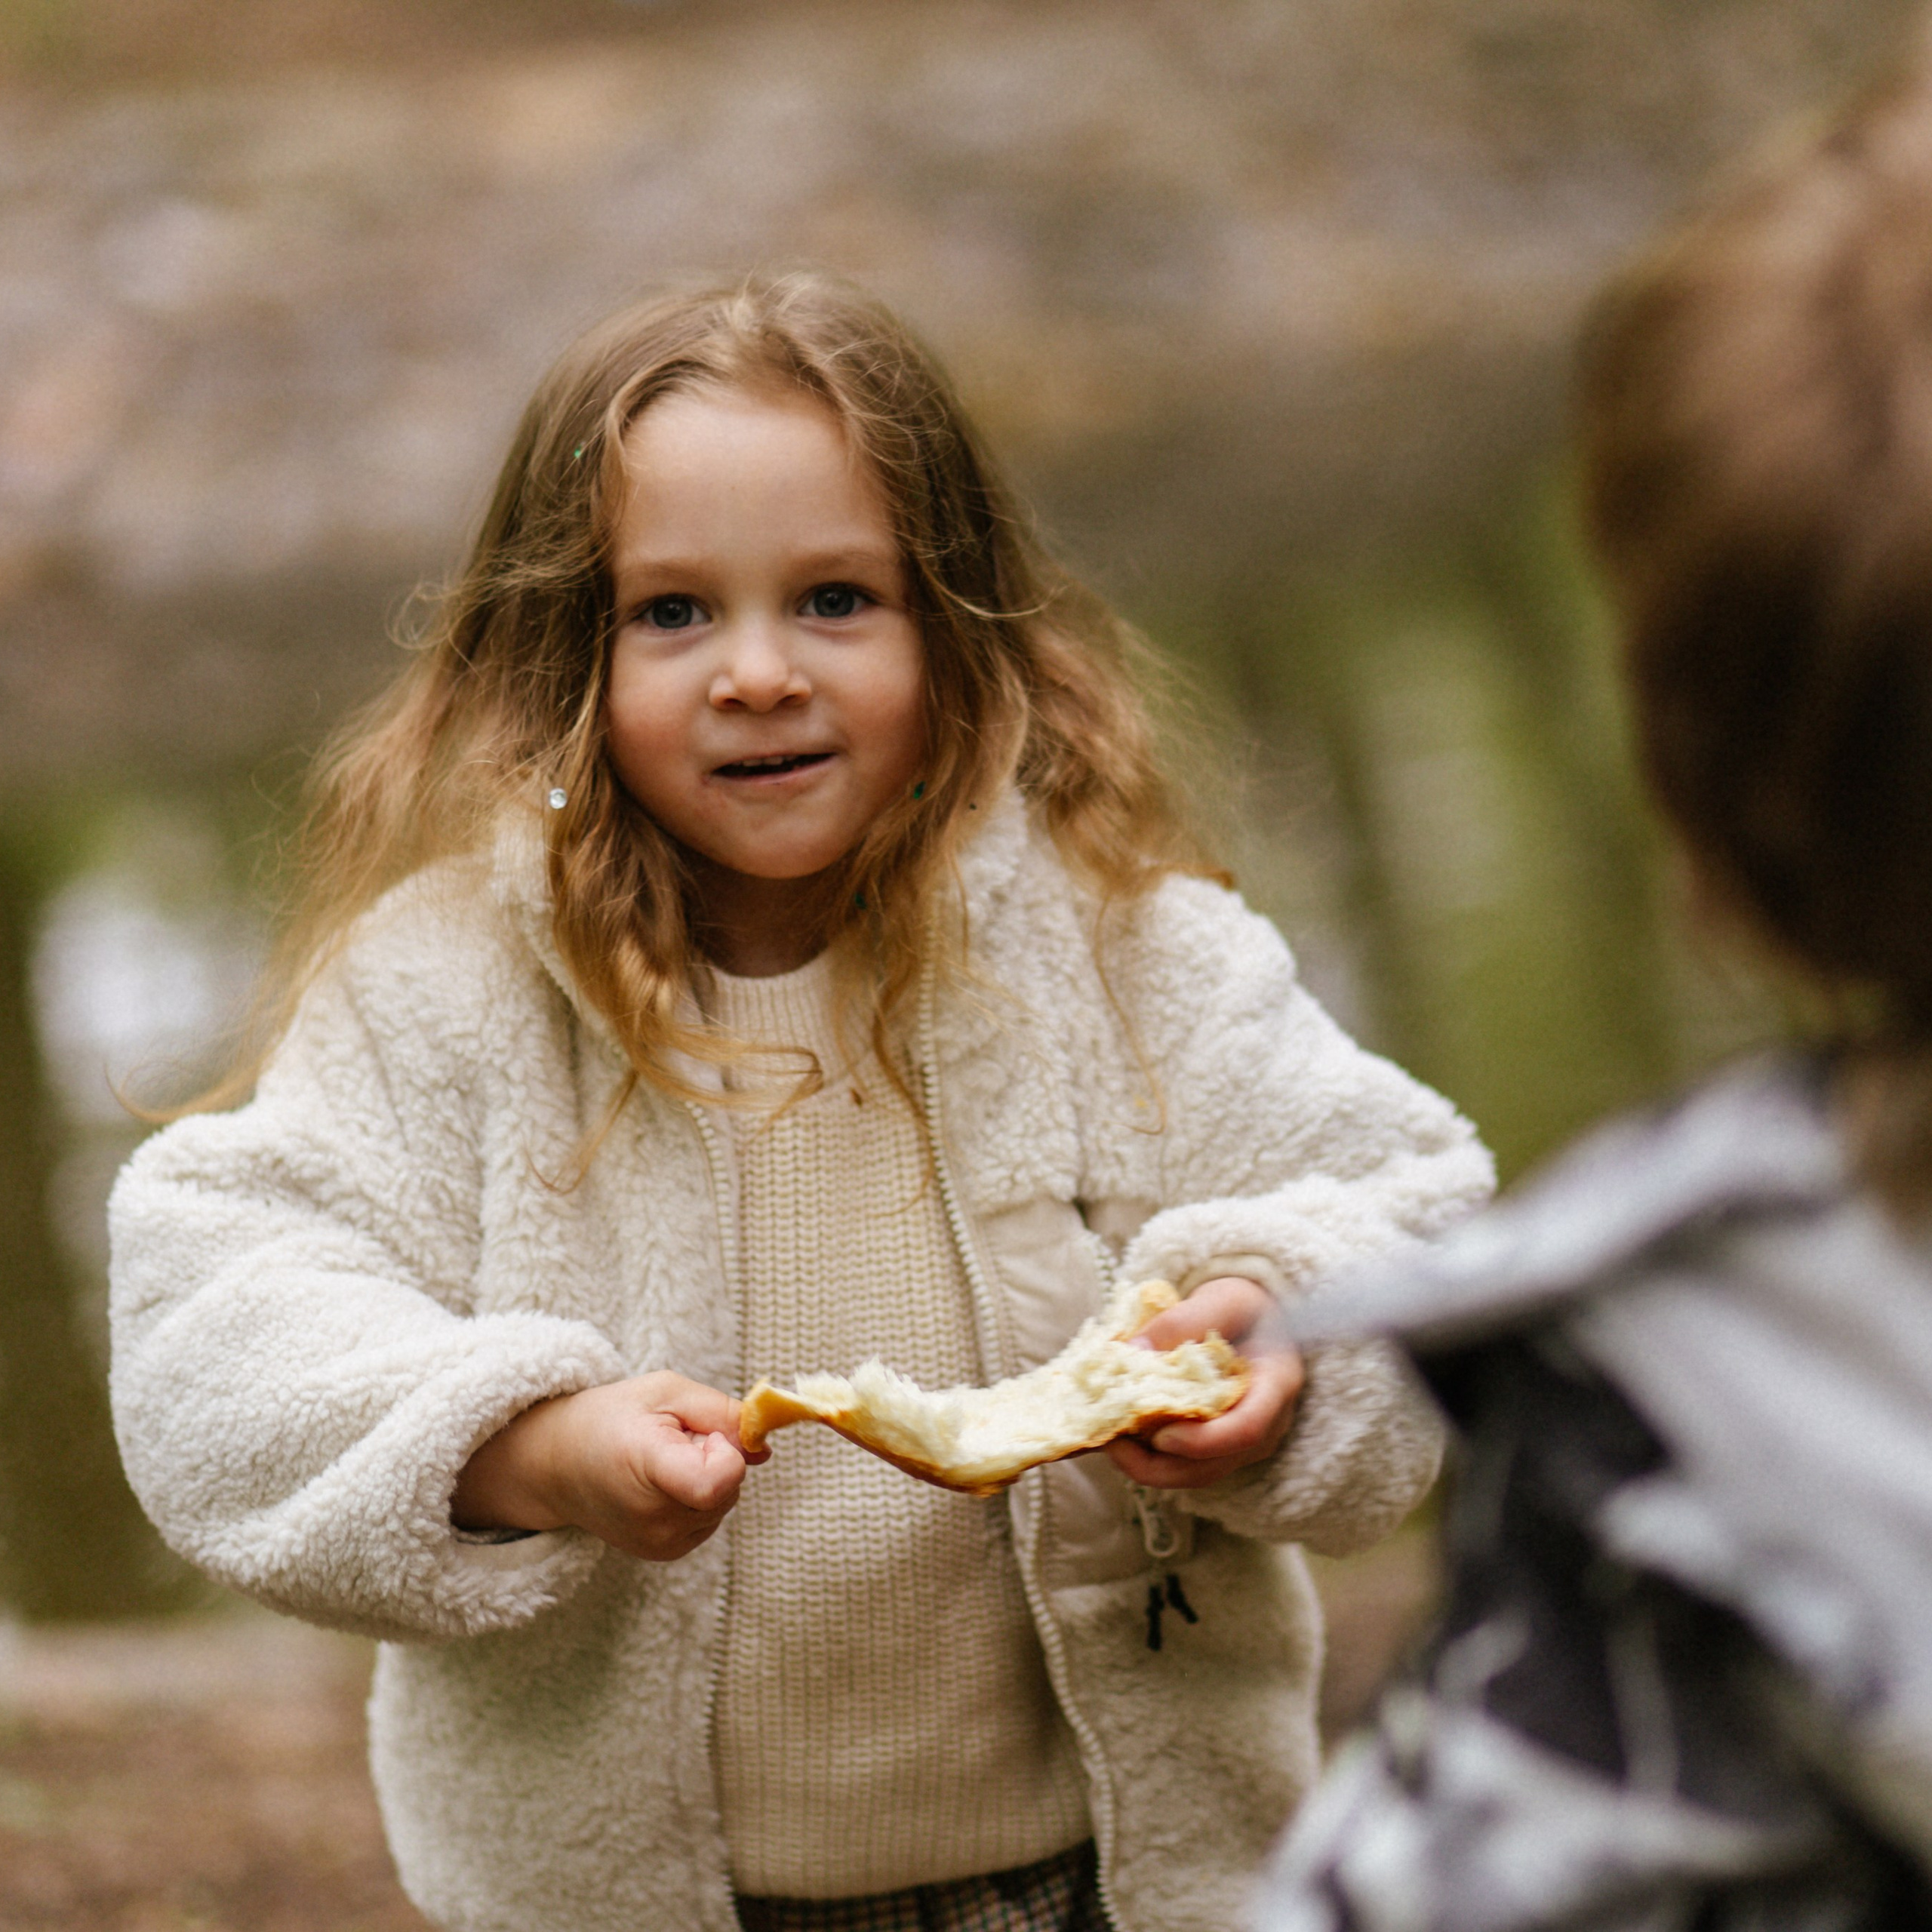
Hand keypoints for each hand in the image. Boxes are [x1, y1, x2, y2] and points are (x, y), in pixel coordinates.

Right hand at [452, 1372, 767, 1561]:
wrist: (559, 1464)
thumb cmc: (614, 1418)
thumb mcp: (667, 1391)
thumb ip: (723, 1413)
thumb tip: (763, 1448)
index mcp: (647, 1466)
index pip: (716, 1483)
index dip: (725, 1452)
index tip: (700, 1434)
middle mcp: (653, 1517)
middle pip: (730, 1488)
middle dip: (717, 1456)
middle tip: (674, 1440)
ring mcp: (659, 1542)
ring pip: (725, 1503)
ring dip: (710, 1477)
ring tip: (662, 1461)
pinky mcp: (665, 1553)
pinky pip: (711, 1518)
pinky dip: (700, 1496)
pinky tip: (663, 1482)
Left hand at [1104, 1276, 1302, 1490]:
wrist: (1254, 1319)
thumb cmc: (1241, 1307)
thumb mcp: (1218, 1300)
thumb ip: (1180, 1322)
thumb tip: (1131, 1351)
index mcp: (1276, 1384)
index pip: (1248, 1428)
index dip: (1203, 1441)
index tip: (1160, 1436)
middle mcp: (1266, 1424)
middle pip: (1214, 1464)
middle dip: (1158, 1463)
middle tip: (1110, 1441)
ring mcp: (1242, 1442)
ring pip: (1195, 1473)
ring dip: (1147, 1466)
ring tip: (1107, 1439)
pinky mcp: (1219, 1446)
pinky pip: (1185, 1465)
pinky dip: (1149, 1458)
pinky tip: (1119, 1436)